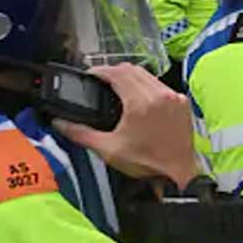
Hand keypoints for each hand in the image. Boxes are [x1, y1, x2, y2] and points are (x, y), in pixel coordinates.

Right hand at [53, 64, 199, 189]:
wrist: (179, 173)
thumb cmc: (147, 162)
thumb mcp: (109, 150)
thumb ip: (82, 134)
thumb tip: (61, 124)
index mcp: (140, 102)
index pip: (117, 73)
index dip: (100, 71)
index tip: (90, 74)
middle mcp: (159, 94)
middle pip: (132, 69)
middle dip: (114, 71)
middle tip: (100, 81)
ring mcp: (173, 96)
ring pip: (148, 75)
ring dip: (131, 77)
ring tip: (117, 87)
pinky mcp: (182, 102)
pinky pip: (161, 85)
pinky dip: (147, 85)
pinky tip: (138, 98)